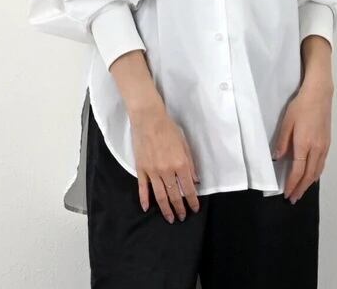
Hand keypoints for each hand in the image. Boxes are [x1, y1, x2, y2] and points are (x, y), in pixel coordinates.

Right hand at [108, 49, 200, 222]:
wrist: (149, 119)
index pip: (189, 188)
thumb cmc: (168, 129)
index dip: (193, 201)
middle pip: (174, 195)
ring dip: (165, 209)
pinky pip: (143, 188)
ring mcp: (152, 171)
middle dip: (180, 208)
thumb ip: (190, 164)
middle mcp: (167, 171)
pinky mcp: (141, 169)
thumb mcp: (185, 144)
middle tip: (182, 217)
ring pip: (159, 196)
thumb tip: (195, 181)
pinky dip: (144, 199)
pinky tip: (147, 207)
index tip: (194, 209)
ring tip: (170, 218)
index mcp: (180, 164)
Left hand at [272, 78, 332, 203]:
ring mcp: (324, 146)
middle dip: (301, 188)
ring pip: (318, 170)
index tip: (287, 194)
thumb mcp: (287, 122)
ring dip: (309, 183)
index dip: (293, 184)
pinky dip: (316, 173)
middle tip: (294, 198)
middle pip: (309, 175)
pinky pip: (322, 163)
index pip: (298, 170)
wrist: (319, 94)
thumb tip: (278, 158)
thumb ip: (282, 141)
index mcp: (304, 144)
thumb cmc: (301, 106)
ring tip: (302, 190)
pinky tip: (313, 175)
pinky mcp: (328, 142)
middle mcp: (317, 148)